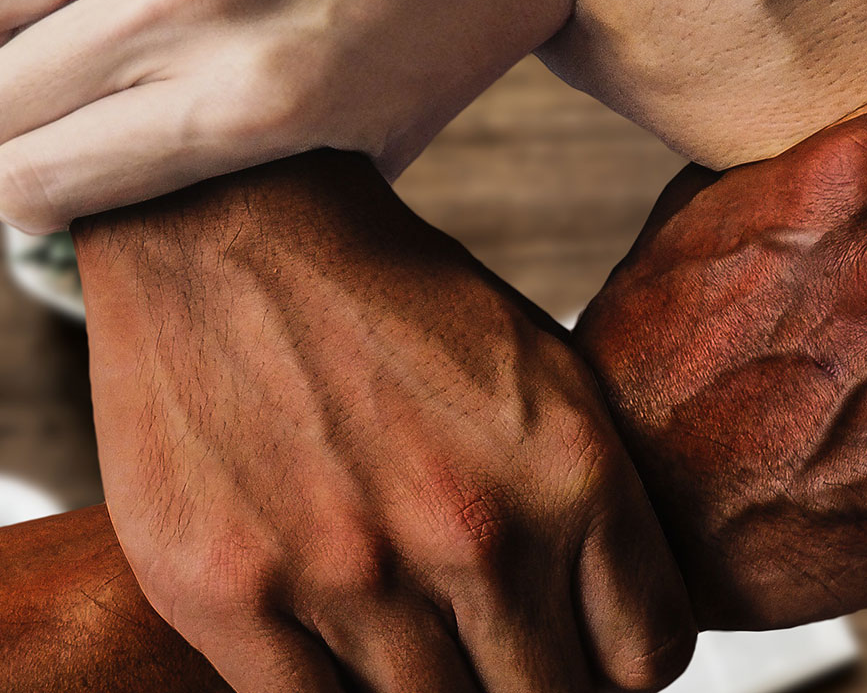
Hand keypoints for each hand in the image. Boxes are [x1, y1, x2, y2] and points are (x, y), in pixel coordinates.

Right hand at [0, 0, 574, 233]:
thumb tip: (119, 220)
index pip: (34, 181)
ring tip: (34, 16)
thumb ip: (240, 188)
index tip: (47, 178)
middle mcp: (191, 3)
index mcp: (246, 105)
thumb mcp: (365, 144)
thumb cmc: (448, 14)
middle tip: (42, 96)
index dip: (28, 193)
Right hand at [75, 152, 692, 692]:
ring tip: (408, 634)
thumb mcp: (541, 373)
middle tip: (489, 649)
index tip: (576, 649)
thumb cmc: (388, 301)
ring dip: (429, 691)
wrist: (225, 221)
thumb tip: (619, 645)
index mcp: (571, 473)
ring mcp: (348, 574)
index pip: (642, 660)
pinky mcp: (229, 596)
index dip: (612, 667)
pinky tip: (331, 644)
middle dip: (524, 683)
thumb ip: (589, 507)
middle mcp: (473, 534)